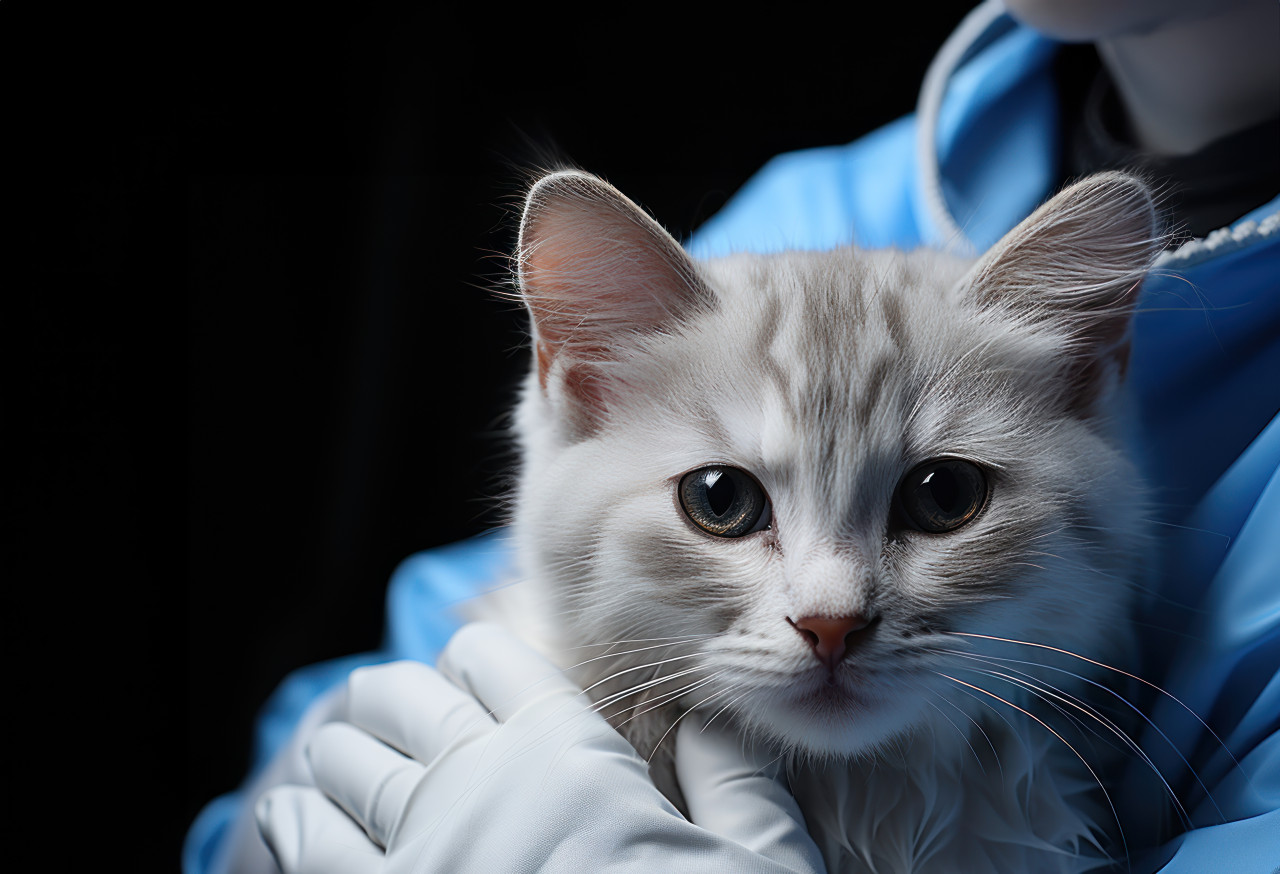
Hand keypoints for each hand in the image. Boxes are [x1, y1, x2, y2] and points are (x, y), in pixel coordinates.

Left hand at [255, 623, 825, 872]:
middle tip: (393, 700)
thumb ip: (738, 781)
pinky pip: (311, 847)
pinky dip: (298, 818)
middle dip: (398, 692)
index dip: (482, 658)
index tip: (477, 669)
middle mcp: (483, 792)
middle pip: (405, 701)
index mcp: (573, 762)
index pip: (495, 663)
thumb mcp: (766, 866)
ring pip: (349, 764)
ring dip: (344, 747)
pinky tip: (296, 812)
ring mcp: (422, 858)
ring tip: (341, 750)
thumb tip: (710, 723)